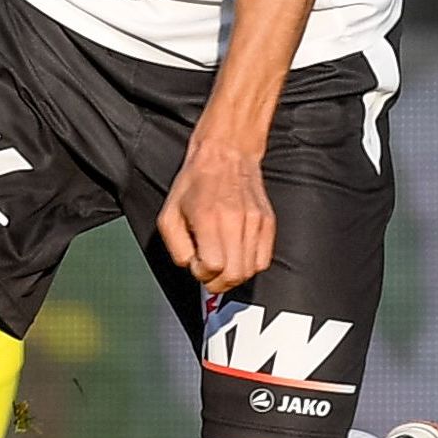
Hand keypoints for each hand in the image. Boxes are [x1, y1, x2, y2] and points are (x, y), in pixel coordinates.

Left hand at [157, 137, 274, 293]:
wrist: (226, 155)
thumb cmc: (194, 183)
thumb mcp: (169, 213)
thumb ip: (176, 246)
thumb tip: (191, 266)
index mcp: (208, 218)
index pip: (213, 266)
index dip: (201, 273)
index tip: (196, 265)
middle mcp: (235, 221)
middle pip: (235, 274)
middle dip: (217, 282)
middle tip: (208, 274)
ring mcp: (256, 223)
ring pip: (250, 270)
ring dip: (233, 275)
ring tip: (221, 263)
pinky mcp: (268, 223)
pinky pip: (263, 260)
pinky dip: (249, 266)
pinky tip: (236, 255)